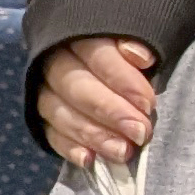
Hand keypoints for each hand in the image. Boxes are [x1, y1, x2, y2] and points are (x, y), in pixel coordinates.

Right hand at [37, 37, 155, 162]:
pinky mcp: (44, 116)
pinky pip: (50, 133)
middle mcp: (57, 61)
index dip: (121, 78)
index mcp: (83, 35)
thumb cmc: (141, 52)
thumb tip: (141, 57)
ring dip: (93, 134)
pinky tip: (89, 159)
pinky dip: (69, 147)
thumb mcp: (150, 36)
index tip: (148, 103)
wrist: (117, 65)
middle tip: (140, 132)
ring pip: (59, 111)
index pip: (96, 53)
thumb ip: (144, 43)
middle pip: (75, 85)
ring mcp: (47, 90)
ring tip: (123, 152)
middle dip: (109, 111)